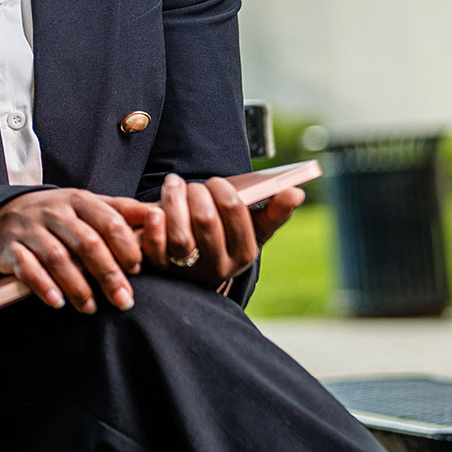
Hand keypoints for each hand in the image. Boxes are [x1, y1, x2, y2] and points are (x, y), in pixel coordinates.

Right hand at [0, 189, 162, 312]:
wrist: (5, 215)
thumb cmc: (58, 216)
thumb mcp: (88, 206)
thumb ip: (121, 210)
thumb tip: (158, 214)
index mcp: (78, 200)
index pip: (109, 221)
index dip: (126, 247)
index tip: (137, 269)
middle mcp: (54, 212)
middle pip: (87, 243)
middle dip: (108, 274)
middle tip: (124, 300)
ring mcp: (30, 229)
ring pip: (58, 258)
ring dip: (77, 286)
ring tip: (91, 308)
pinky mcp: (10, 248)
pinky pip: (27, 268)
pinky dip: (43, 286)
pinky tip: (57, 302)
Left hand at [150, 172, 303, 287]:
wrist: (197, 269)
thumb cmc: (227, 237)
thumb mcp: (253, 229)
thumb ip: (275, 211)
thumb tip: (297, 193)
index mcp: (245, 252)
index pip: (235, 212)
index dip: (222, 190)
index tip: (215, 181)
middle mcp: (219, 266)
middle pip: (205, 221)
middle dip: (197, 193)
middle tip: (191, 183)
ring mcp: (189, 270)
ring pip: (180, 235)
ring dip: (173, 202)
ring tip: (173, 185)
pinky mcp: (162, 269)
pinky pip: (156, 249)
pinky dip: (153, 228)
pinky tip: (154, 211)